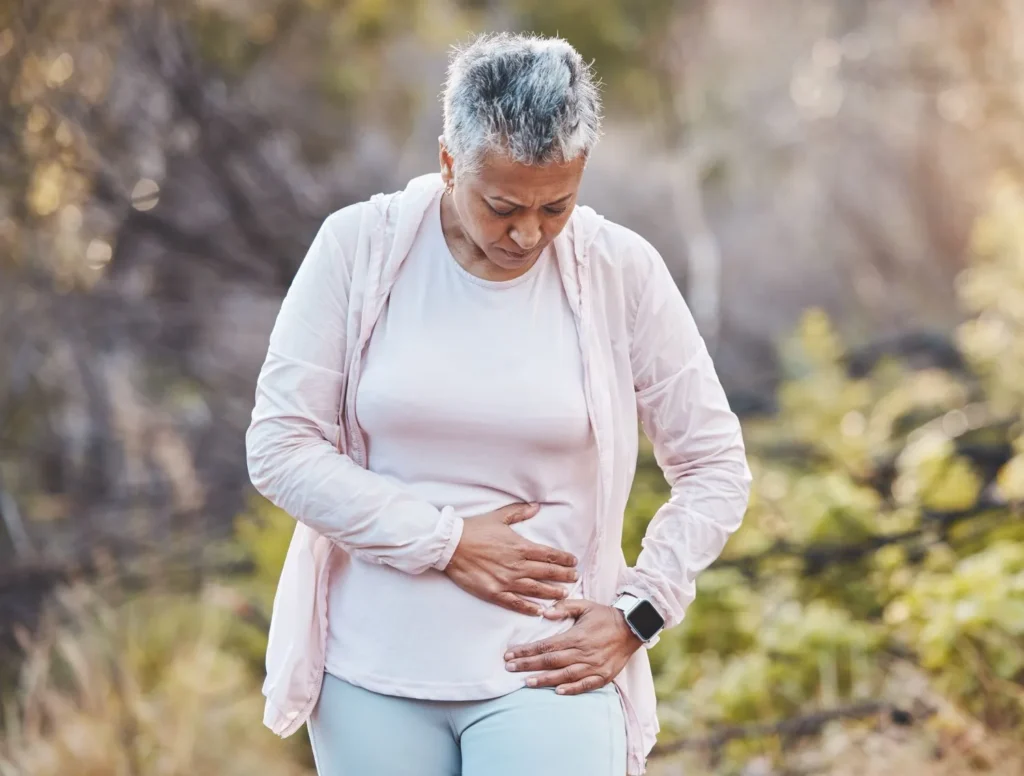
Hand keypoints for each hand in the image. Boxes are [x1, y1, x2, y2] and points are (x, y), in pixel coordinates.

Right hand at [443, 503, 578, 615]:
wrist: (451, 545)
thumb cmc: (474, 529)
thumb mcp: (499, 516)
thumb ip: (520, 512)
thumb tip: (537, 506)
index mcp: (520, 546)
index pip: (549, 554)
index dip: (564, 559)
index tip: (573, 562)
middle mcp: (517, 565)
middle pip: (547, 572)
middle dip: (564, 576)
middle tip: (575, 578)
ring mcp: (506, 580)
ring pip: (536, 589)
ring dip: (552, 592)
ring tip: (564, 594)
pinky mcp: (495, 593)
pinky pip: (516, 603)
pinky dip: (529, 608)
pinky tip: (540, 612)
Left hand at [503, 599, 642, 694]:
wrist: (633, 627)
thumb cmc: (604, 615)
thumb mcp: (585, 605)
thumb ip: (564, 607)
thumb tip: (544, 613)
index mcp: (577, 636)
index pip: (545, 645)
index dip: (526, 651)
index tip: (510, 654)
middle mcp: (583, 653)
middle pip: (550, 661)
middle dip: (528, 665)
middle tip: (509, 668)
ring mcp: (594, 666)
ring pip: (565, 675)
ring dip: (544, 680)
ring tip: (526, 682)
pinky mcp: (603, 676)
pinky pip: (585, 685)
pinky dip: (572, 689)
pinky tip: (557, 692)